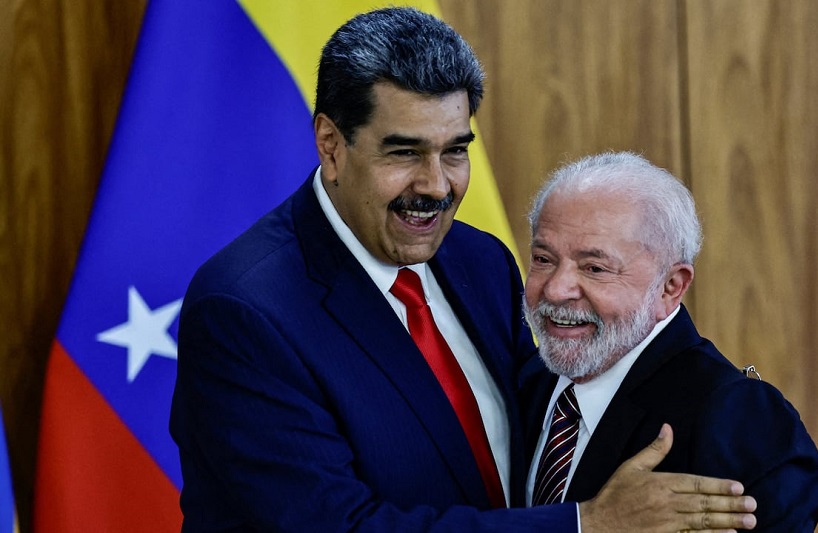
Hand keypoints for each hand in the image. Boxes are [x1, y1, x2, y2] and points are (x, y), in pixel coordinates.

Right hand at [578, 424, 756, 531]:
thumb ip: (654, 450)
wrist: (599, 523)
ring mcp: (667, 524)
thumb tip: (668, 428)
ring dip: (728, 522)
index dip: (718, 486)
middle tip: (752, 506)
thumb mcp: (631, 467)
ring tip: (748, 521)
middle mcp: (666, 504)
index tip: (739, 487)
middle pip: (704, 504)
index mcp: (659, 484)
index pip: (695, 484)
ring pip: (703, 522)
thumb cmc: (615, 494)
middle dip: (730, 505)